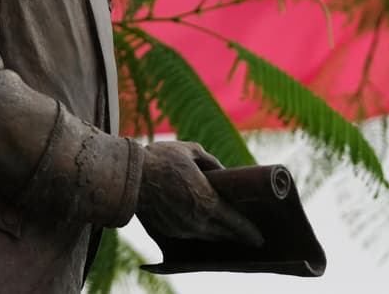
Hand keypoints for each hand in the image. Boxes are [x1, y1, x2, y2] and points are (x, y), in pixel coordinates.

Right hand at [136, 141, 263, 246]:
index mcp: (207, 202)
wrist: (129, 177)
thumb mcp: (190, 151)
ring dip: (219, 233)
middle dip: (237, 235)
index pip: (235, 223)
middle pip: (224, 233)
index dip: (248, 231)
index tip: (259, 237)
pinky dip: (200, 230)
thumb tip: (222, 170)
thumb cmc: (161, 160)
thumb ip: (210, 161)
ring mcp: (181, 229)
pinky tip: (204, 224)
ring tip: (229, 230)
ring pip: (207, 235)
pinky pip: (191, 234)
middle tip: (249, 235)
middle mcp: (196, 221)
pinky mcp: (168, 231)